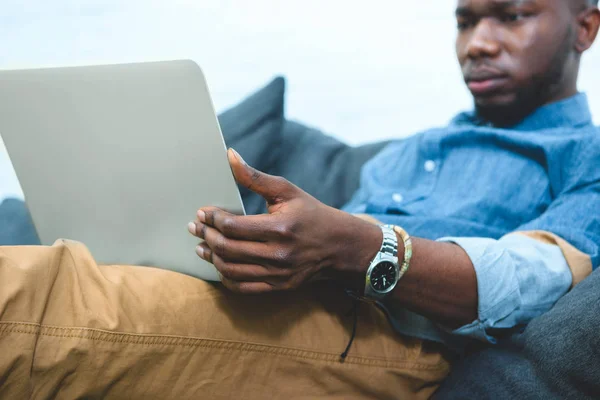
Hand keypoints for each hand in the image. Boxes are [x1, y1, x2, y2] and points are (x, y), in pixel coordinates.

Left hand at [188, 148, 381, 293]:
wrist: (340, 246)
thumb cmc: (312, 214)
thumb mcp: (287, 191)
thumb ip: (255, 177)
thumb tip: (229, 156)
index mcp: (280, 228)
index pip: (233, 226)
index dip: (213, 219)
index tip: (203, 212)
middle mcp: (278, 254)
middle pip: (228, 248)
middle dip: (206, 236)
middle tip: (195, 227)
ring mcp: (278, 274)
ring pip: (231, 269)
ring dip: (211, 257)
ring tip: (201, 246)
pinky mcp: (279, 287)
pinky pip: (242, 287)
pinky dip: (225, 277)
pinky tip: (219, 264)